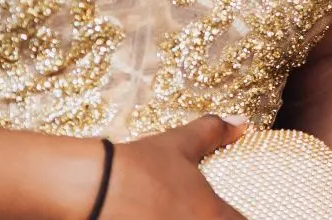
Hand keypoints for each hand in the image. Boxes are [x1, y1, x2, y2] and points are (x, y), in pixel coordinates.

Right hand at [101, 114, 250, 219]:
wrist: (91, 189)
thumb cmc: (139, 168)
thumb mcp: (181, 143)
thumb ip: (214, 132)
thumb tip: (240, 122)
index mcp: (214, 216)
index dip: (233, 215)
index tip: (225, 208)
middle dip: (210, 217)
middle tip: (195, 207)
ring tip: (169, 210)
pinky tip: (148, 215)